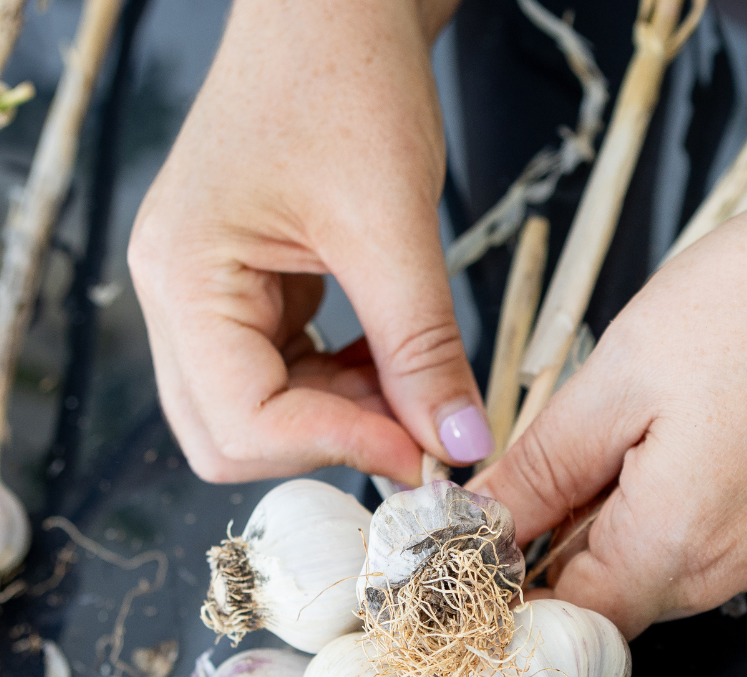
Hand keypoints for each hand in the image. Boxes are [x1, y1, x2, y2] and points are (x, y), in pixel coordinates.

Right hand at [129, 0, 490, 483]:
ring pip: (266, 417)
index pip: (242, 424)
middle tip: (420, 434)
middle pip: (236, 437)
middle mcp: (177, 296)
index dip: (338, 450)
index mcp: (184, 276)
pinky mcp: (250, 294)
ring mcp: (209, 297)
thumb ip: (423, 348)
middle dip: (332, 445)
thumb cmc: (343, 80)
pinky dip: (346, 391)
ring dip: (346, 421)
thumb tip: (459, 443)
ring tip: (418, 390)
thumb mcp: (393, 225)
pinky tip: (393, 363)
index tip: (424, 452)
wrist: (335, 9)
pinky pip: (289, 380)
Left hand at [473, 159, 746, 637]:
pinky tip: (658, 431)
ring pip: (653, 566)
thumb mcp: (623, 374)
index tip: (464, 545)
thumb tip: (478, 527)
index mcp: (673, 549)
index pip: (562, 622)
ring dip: (605, 521)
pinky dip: (659, 506)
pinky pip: (702, 538)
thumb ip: (542, 469)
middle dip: (550, 549)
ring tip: (596, 431)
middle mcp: (726, 573)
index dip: (503, 593)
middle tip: (518, 467)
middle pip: (606, 599)